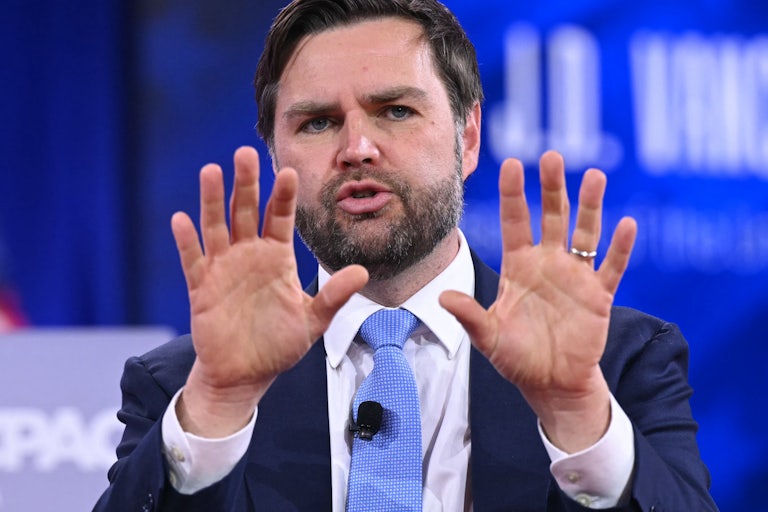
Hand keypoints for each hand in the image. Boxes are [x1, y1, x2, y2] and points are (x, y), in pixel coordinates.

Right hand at [170, 146, 367, 436]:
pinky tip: (181, 220)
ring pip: (216, 227)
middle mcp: (249, 255)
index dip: (283, 196)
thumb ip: (333, 295)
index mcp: (276, 257)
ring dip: (212, 201)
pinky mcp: (201, 288)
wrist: (245, 375)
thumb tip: (363, 272)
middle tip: (244, 154)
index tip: (288, 172)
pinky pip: (193, 260)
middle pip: (245, 211)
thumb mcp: (313, 321)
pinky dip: (187, 241)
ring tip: (210, 171)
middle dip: (246, 184)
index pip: (280, 218)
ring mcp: (223, 269)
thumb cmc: (279, 345)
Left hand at [440, 150, 636, 451]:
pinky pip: (611, 266)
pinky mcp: (598, 295)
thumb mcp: (489, 337)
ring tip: (594, 176)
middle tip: (553, 156)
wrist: (551, 383)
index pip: (515, 221)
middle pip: (551, 217)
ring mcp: (575, 276)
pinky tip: (626, 223)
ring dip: (590, 205)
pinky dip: (620, 247)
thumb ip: (470, 315)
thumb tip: (442, 296)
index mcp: (518, 267)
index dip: (513, 194)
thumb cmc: (517, 358)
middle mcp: (547, 263)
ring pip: (585, 232)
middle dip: (552, 188)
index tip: (511, 163)